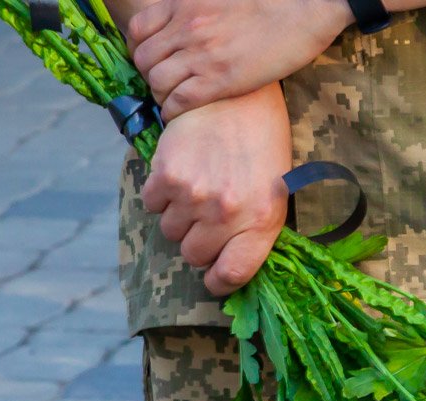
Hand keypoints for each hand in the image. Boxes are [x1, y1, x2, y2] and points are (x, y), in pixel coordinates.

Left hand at [129, 0, 352, 119]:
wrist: (301, 14)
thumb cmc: (266, 3)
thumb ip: (193, 6)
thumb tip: (183, 17)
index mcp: (184, 4)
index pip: (138, 29)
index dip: (139, 49)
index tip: (150, 59)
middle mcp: (187, 27)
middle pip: (144, 60)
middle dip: (149, 75)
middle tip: (163, 83)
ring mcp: (202, 55)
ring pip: (158, 83)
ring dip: (160, 96)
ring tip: (172, 100)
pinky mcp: (219, 81)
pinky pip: (178, 102)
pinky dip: (173, 111)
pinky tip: (179, 113)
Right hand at [142, 84, 291, 295]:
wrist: (238, 93)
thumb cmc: (261, 144)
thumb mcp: (275, 192)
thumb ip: (254, 232)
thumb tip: (227, 268)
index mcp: (261, 221)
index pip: (231, 275)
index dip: (219, 281)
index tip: (214, 276)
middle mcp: (227, 214)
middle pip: (193, 256)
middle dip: (197, 241)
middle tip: (206, 216)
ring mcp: (195, 196)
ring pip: (169, 231)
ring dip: (178, 215)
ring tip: (195, 187)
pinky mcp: (167, 176)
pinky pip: (150, 204)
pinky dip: (159, 193)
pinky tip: (178, 172)